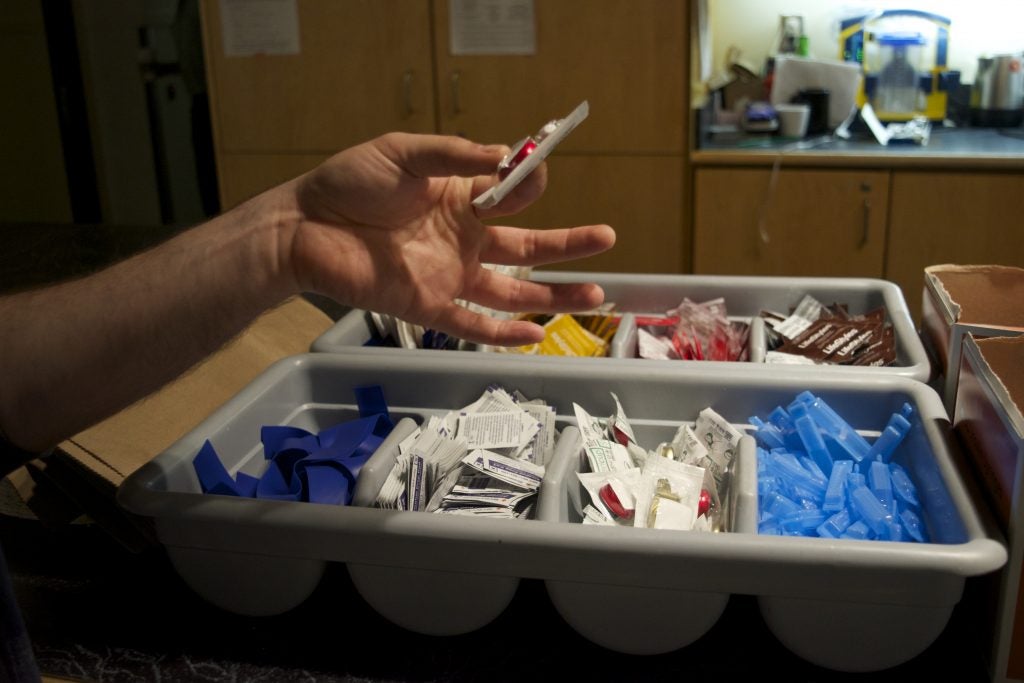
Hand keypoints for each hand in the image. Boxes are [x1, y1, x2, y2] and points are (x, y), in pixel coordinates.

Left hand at [282, 132, 615, 345]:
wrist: (303, 226)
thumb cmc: (350, 184)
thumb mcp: (404, 154)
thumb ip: (454, 155)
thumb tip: (505, 154)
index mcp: (459, 199)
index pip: (511, 196)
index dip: (528, 184)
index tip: (537, 169)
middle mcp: (462, 239)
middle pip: (526, 246)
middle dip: (568, 244)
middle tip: (606, 238)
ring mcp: (449, 275)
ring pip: (512, 290)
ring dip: (552, 294)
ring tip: (595, 295)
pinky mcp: (427, 305)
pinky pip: (473, 324)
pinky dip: (504, 333)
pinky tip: (538, 335)